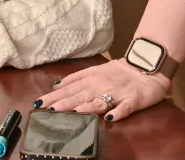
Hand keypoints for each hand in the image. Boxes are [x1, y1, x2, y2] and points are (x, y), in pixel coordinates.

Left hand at [33, 58, 170, 121]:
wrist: (146, 65)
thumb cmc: (119, 71)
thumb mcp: (94, 70)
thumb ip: (76, 78)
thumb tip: (56, 85)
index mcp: (91, 79)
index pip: (68, 89)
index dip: (53, 97)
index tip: (37, 104)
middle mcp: (101, 86)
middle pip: (79, 96)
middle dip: (63, 103)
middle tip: (47, 109)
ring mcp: (117, 93)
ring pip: (99, 101)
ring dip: (86, 107)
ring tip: (73, 112)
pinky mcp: (133, 100)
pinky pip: (124, 108)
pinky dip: (117, 113)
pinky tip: (109, 119)